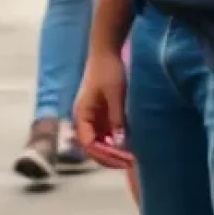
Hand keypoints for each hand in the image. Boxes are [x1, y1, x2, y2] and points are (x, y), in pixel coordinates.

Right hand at [73, 47, 133, 168]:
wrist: (106, 51)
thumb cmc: (109, 72)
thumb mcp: (116, 96)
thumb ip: (117, 120)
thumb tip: (119, 144)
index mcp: (81, 115)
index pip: (90, 145)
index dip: (105, 156)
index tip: (123, 162)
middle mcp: (84, 118)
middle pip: (94, 146)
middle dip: (110, 156)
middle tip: (130, 163)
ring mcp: (92, 115)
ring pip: (101, 140)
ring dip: (113, 149)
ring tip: (132, 156)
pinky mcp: (101, 111)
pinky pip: (107, 131)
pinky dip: (116, 139)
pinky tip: (131, 143)